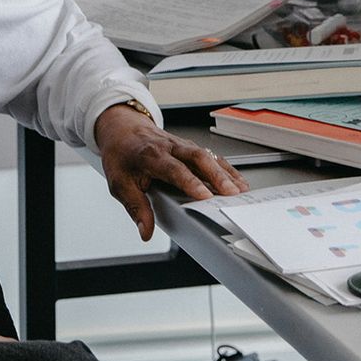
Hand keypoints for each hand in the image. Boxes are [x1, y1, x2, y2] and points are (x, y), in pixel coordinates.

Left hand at [93, 103, 249, 240]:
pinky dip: (225, 168)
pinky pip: (211, 156)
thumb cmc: (122, 155)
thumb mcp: (119, 184)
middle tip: (231, 194)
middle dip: (217, 176)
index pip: (174, 169)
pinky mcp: (190, 147)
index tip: (204, 196)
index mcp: (151, 155)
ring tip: (240, 190)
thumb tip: (145, 231)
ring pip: (208, 155)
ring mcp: (182, 145)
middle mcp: (170, 147)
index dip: (191, 182)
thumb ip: (136, 208)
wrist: (123, 129)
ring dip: (225, 172)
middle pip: (198, 158)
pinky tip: (237, 180)